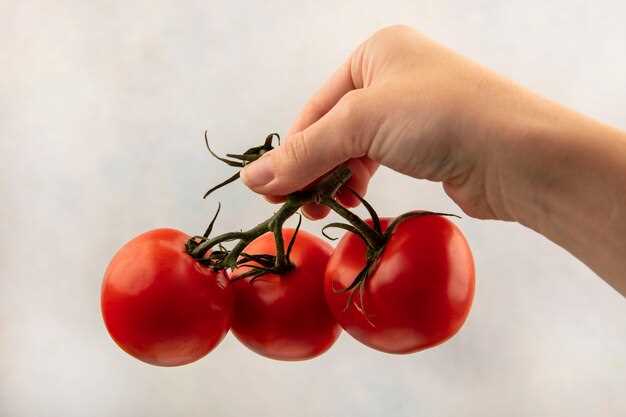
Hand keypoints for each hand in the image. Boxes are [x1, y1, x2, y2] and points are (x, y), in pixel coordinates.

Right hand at [240, 25, 535, 220]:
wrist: (518, 155)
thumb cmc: (442, 118)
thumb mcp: (361, 123)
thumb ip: (306, 151)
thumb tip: (252, 178)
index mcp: (375, 55)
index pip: (316, 107)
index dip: (291, 150)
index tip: (269, 190)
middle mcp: (392, 78)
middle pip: (332, 128)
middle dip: (311, 168)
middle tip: (292, 206)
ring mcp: (411, 113)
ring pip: (352, 148)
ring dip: (333, 179)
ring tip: (321, 209)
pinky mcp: (425, 146)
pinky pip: (376, 162)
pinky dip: (358, 182)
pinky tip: (349, 201)